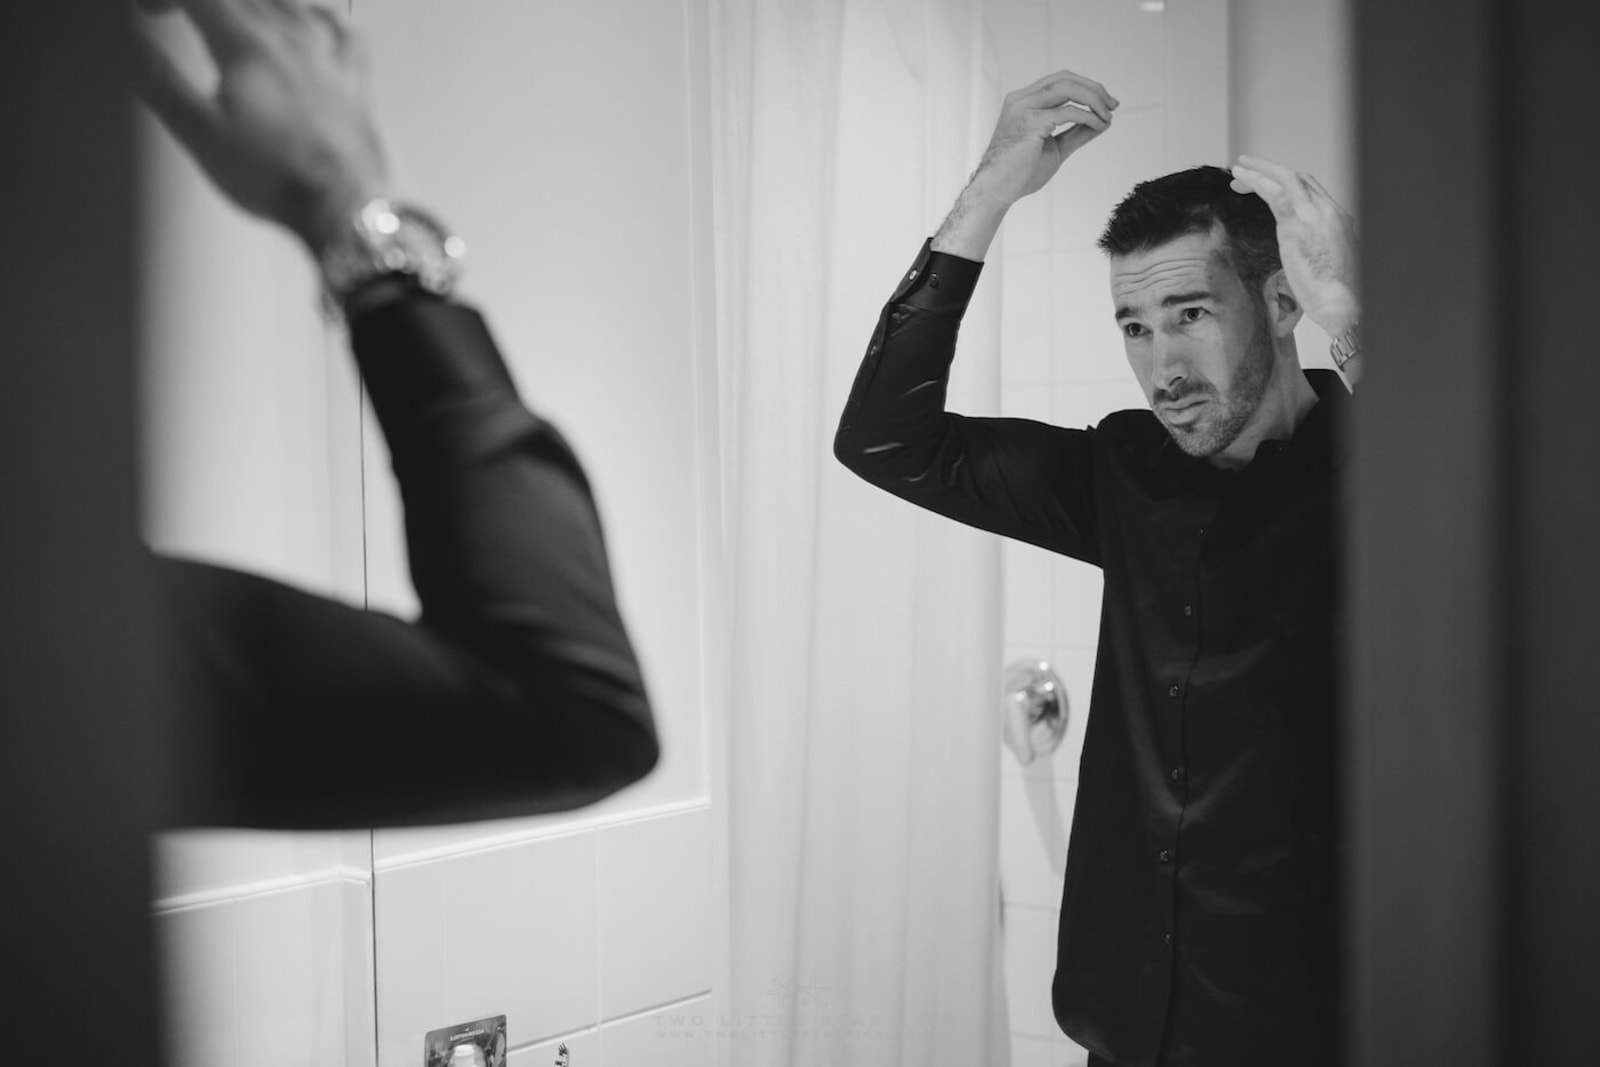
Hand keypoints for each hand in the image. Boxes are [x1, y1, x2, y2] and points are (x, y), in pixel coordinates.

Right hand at [131, 0, 392, 253]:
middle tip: (181, 17)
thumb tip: (129, 40)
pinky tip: (308, 28)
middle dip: (205, 3)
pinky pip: (343, 30)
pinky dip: (318, 20)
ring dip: (254, 6)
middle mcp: (291, 39)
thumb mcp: (199, 134)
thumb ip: (159, 80)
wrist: (344, 208)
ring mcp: (328, 57)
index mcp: (247, 45)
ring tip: (231, 22)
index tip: (150, 13)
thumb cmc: (276, 178)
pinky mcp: (355, 82)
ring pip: (289, 4)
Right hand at [967, 69, 1119, 207]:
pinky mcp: (1029, 122)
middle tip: (1113, 106)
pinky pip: (1067, 111)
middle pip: (1065, 78)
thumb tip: (1102, 123)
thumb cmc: (1020, 174)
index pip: (1060, 81)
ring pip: (1067, 87)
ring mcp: (1023, 107)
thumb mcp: (1056, 148)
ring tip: (1107, 116)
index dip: (1087, 88)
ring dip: (1093, 99)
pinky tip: (1098, 125)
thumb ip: (1076, 133)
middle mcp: (1021, 99)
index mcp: (1024, 101)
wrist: (996, 191)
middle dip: (1094, 89)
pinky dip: (1087, 117)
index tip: (1107, 104)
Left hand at [1229, 156, 1359, 334]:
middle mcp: (1329, 211)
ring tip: (1240, 168)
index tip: (1272, 187)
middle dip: (1273, 173)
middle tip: (1249, 175)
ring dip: (1261, 170)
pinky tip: (1241, 176)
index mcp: (1339, 221)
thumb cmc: (1336, 296)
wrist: (1343, 303)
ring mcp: (1315, 214)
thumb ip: (1315, 253)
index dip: (1290, 185)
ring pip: (1286, 178)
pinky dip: (1256, 179)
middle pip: (1300, 179)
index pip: (1313, 192)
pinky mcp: (1297, 223)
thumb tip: (1301, 258)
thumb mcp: (1327, 266)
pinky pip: (1273, 191)